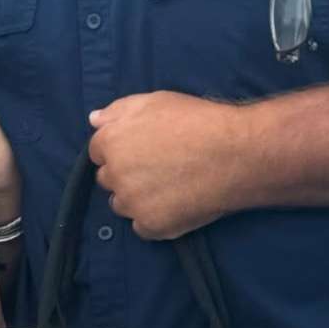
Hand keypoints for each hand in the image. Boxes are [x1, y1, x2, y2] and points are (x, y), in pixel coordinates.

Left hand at [89, 91, 250, 239]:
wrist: (234, 153)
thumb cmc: (195, 120)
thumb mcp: (154, 101)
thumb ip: (117, 111)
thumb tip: (94, 120)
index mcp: (110, 142)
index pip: (98, 151)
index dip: (120, 148)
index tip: (141, 149)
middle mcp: (115, 175)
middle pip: (108, 178)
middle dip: (125, 173)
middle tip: (156, 167)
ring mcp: (132, 204)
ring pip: (122, 204)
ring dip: (136, 198)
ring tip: (167, 187)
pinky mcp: (152, 226)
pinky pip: (142, 227)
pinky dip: (154, 219)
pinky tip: (174, 205)